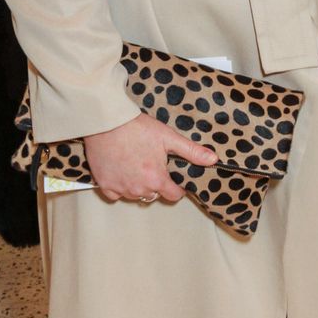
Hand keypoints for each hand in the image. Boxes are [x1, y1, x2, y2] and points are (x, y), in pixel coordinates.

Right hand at [83, 111, 217, 203]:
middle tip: (151, 164)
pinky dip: (119, 185)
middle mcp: (138, 188)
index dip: (176, 187)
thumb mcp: (168, 137)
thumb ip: (191, 152)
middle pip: (153, 195)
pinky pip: (116, 194)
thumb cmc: (137, 127)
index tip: (173, 178)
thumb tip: (213, 159)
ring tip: (136, 164)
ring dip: (138, 185)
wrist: (106, 121)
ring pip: (135, 195)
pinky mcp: (104, 185)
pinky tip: (121, 169)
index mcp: (156, 179)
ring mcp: (120, 188)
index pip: (174, 196)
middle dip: (156, 184)